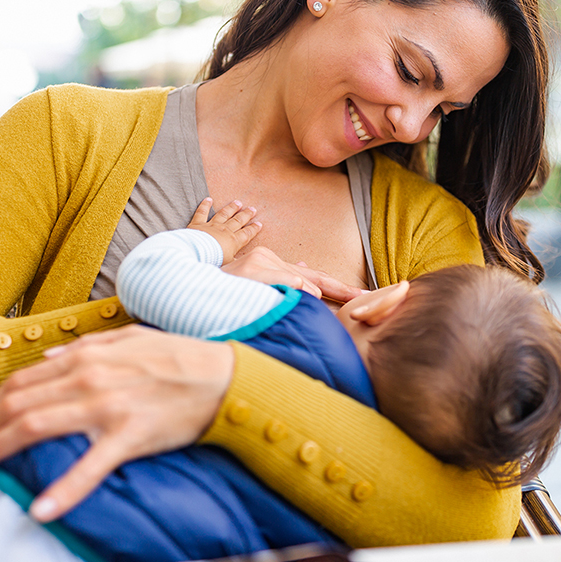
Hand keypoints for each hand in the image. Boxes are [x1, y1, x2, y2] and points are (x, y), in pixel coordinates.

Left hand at [0, 326, 233, 521]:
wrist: (221, 377)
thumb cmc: (175, 358)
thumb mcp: (127, 339)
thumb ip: (85, 346)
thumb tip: (49, 359)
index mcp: (86, 356)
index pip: (23, 381)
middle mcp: (89, 378)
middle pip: (20, 405)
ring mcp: (107, 407)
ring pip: (38, 427)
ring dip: (0, 448)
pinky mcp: (129, 435)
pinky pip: (90, 466)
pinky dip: (64, 489)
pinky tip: (41, 509)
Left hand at [187, 197, 261, 263]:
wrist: (197, 253)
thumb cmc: (214, 260)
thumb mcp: (229, 265)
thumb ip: (237, 264)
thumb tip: (245, 265)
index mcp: (233, 241)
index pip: (246, 234)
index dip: (253, 229)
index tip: (259, 223)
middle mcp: (225, 231)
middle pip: (238, 221)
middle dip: (246, 215)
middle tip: (253, 209)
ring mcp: (212, 225)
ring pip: (224, 214)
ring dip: (231, 208)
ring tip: (238, 203)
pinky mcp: (198, 223)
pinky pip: (202, 212)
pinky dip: (205, 205)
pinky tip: (209, 199)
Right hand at [221, 246, 365, 303]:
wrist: (193, 282)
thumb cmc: (225, 291)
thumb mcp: (256, 289)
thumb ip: (283, 284)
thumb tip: (310, 284)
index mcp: (276, 267)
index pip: (314, 278)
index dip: (339, 288)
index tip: (363, 297)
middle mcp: (271, 261)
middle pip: (314, 278)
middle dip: (342, 289)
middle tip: (367, 298)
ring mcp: (261, 263)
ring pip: (298, 280)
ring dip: (318, 294)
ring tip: (340, 300)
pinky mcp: (252, 270)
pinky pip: (281, 280)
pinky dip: (297, 288)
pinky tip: (311, 296)